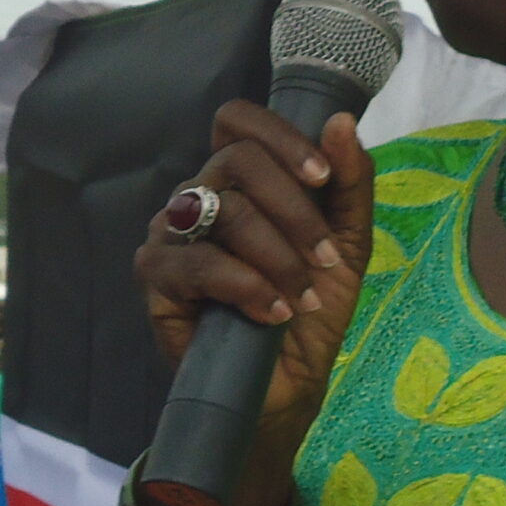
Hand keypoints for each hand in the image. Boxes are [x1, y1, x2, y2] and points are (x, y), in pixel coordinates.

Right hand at [135, 100, 374, 434]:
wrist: (288, 383)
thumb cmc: (310, 307)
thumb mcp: (346, 243)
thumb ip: (349, 183)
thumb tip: (341, 122)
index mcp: (239, 178)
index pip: (238, 122)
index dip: (281, 138)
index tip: (322, 177)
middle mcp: (200, 195)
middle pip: (238, 160)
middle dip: (295, 211)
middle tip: (324, 259)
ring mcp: (171, 232)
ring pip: (225, 210)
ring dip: (279, 257)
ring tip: (303, 298)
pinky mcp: (155, 275)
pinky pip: (199, 263)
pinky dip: (247, 287)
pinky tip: (272, 313)